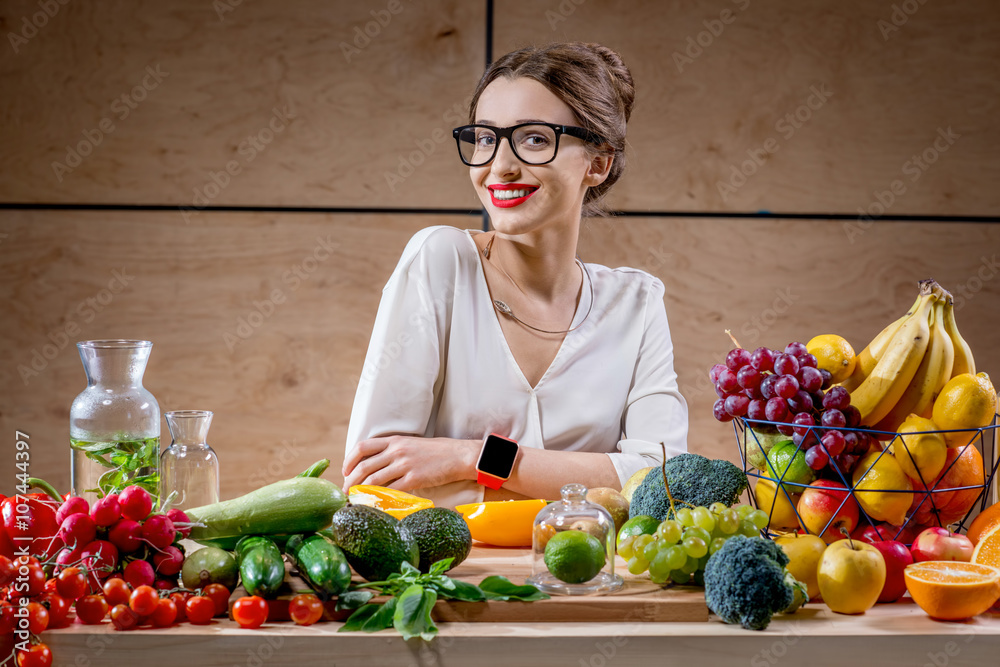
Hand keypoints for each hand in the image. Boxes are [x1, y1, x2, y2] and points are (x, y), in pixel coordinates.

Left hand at [342, 436, 478, 491]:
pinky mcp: (414, 478)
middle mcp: (396, 450)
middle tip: (345, 492)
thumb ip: (394, 451)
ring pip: (373, 480)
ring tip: (355, 501)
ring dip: (360, 492)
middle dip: (350, 481)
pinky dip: (379, 499)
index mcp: (395, 440)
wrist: (459, 456)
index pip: (362, 447)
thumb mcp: (412, 444)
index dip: (349, 460)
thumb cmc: (438, 452)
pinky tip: (374, 505)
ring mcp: (404, 464)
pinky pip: (390, 491)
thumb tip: (378, 466)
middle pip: (363, 466)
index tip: (345, 472)